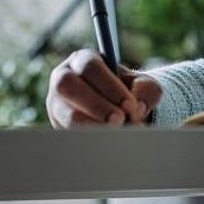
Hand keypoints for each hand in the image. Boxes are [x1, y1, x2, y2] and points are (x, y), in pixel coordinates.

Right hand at [46, 49, 162, 128]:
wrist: (118, 113)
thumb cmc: (127, 93)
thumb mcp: (142, 85)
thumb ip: (146, 89)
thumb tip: (136, 107)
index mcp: (83, 60)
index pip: (90, 67)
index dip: (109, 86)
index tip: (129, 105)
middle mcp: (63, 78)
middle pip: (68, 86)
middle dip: (96, 105)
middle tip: (119, 120)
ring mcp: (57, 104)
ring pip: (65, 114)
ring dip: (91, 125)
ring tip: (115, 133)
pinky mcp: (57, 126)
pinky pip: (67, 133)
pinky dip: (88, 139)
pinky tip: (106, 143)